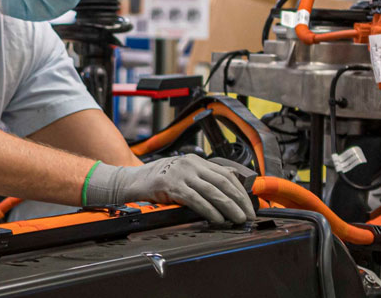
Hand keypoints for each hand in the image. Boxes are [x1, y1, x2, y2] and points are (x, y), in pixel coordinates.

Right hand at [82, 155, 256, 224]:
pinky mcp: (171, 186)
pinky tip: (218, 218)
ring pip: (212, 191)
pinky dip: (209, 210)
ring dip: (229, 206)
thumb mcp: (183, 175)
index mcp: (196, 161)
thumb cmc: (158, 182)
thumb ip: (203, 181)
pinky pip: (195, 199)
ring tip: (238, 219)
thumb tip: (227, 194)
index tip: (249, 205)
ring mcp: (181, 174)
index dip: (240, 191)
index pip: (226, 175)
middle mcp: (191, 164)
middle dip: (239, 200)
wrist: (131, 182)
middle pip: (222, 183)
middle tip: (248, 215)